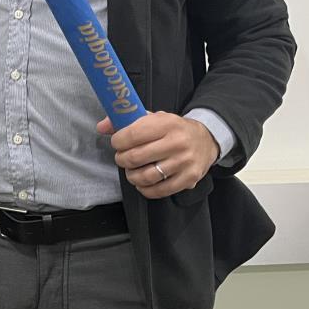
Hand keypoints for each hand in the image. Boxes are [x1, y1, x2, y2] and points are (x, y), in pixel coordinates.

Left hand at [97, 112, 217, 199]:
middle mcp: (177, 142)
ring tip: (132, 170)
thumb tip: (102, 127)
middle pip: (136, 157)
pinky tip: (142, 182)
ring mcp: (184, 162)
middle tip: (122, 158)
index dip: (118, 141)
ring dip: (132, 176)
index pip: (133, 134)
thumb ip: (126, 120)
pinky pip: (159, 190)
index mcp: (167, 123)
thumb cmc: (174, 129)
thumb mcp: (154, 118)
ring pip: (146, 176)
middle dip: (122, 159)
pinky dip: (145, 189)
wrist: (206, 139)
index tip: (117, 143)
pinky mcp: (189, 178)